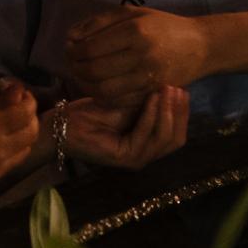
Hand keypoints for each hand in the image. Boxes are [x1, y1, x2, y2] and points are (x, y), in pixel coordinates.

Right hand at [0, 80, 37, 201]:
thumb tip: (9, 95)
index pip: (26, 111)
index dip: (27, 99)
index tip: (18, 91)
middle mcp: (2, 150)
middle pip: (32, 131)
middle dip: (30, 116)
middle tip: (18, 107)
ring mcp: (0, 169)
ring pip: (26, 149)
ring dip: (24, 135)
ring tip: (10, 125)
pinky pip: (13, 163)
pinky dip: (14, 150)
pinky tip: (0, 143)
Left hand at [56, 86, 188, 170]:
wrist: (64, 125)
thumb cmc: (92, 114)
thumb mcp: (128, 105)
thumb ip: (150, 104)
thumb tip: (175, 87)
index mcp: (147, 146)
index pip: (176, 135)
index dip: (183, 113)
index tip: (183, 89)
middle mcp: (144, 156)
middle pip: (175, 140)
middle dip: (180, 113)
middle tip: (178, 89)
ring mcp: (135, 160)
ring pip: (164, 139)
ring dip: (168, 112)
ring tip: (167, 90)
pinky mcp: (125, 158)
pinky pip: (146, 136)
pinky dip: (152, 115)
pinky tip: (153, 98)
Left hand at [65, 7, 213, 110]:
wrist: (200, 46)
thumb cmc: (164, 26)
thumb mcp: (133, 13)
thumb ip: (100, 22)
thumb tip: (71, 36)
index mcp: (135, 31)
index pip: (90, 47)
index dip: (73, 51)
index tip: (69, 48)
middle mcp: (142, 55)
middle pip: (94, 70)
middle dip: (75, 68)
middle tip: (71, 63)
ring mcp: (148, 77)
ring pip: (103, 90)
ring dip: (85, 85)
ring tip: (81, 76)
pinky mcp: (153, 92)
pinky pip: (118, 101)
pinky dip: (102, 96)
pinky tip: (98, 87)